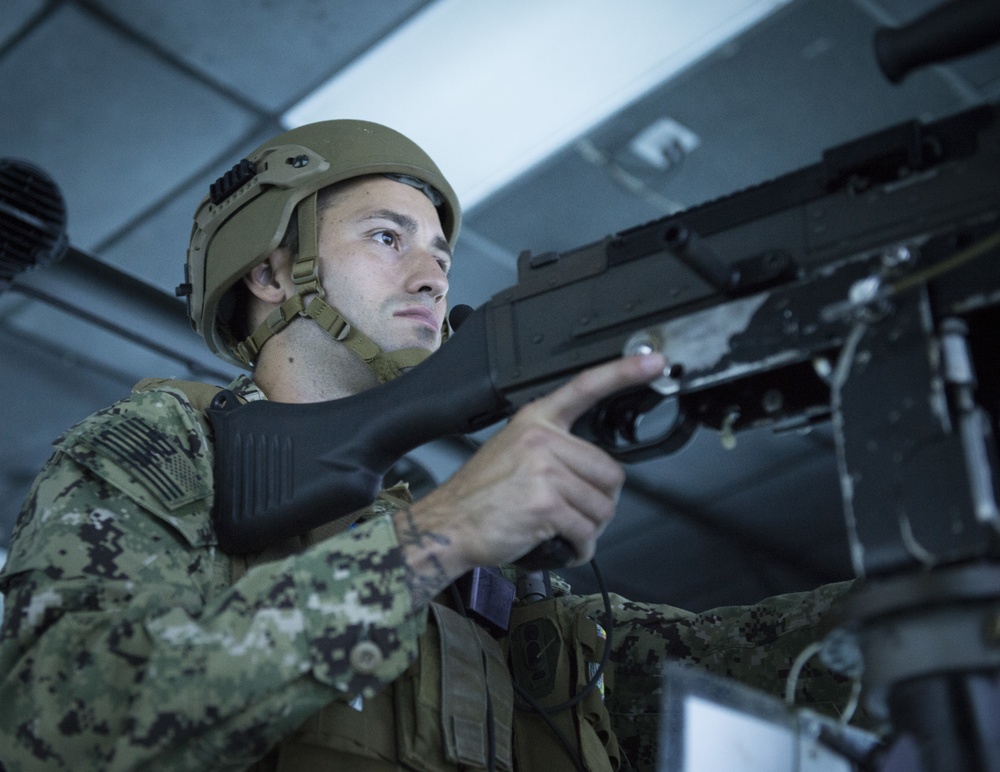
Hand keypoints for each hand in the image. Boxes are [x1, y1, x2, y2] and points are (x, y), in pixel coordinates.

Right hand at [393, 352, 665, 595]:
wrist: (448, 524)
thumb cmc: (480, 495)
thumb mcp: (511, 450)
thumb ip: (553, 447)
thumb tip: (593, 470)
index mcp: (536, 421)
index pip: (586, 387)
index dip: (624, 372)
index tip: (652, 361)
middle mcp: (542, 440)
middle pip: (610, 473)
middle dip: (599, 502)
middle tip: (575, 513)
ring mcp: (545, 471)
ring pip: (602, 507)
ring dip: (589, 529)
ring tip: (563, 530)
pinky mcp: (546, 504)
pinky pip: (586, 532)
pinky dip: (580, 548)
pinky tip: (563, 547)